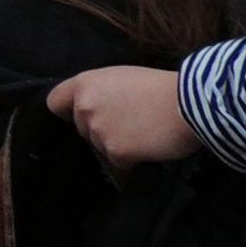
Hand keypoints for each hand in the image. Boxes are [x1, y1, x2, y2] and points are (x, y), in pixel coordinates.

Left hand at [46, 67, 199, 171]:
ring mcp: (99, 131)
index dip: (68, 111)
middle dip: (100, 130)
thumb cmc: (159, 87)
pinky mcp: (116, 151)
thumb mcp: (120, 79)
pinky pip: (117, 167)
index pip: (55, 102)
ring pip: (100, 148)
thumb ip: (99, 93)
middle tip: (129, 125)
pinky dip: (130, 166)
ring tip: (143, 136)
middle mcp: (84, 107)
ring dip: (117, 147)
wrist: (190, 102)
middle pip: (81, 129)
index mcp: (84, 84)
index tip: (80, 116)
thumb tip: (91, 109)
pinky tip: (146, 156)